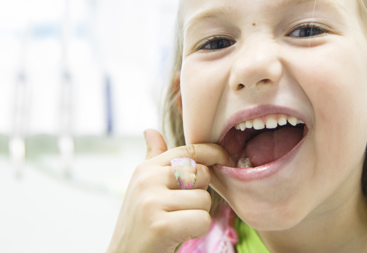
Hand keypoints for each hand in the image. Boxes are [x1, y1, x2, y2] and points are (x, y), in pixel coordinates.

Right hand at [106, 129, 230, 252]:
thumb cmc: (141, 223)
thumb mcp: (143, 188)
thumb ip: (153, 159)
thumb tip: (150, 131)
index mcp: (145, 168)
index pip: (188, 150)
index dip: (212, 152)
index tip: (225, 157)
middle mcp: (147, 180)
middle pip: (201, 174)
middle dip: (200, 194)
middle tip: (182, 210)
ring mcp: (152, 202)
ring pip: (204, 199)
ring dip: (198, 216)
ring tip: (178, 224)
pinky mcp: (161, 225)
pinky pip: (202, 220)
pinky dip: (197, 231)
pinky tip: (178, 235)